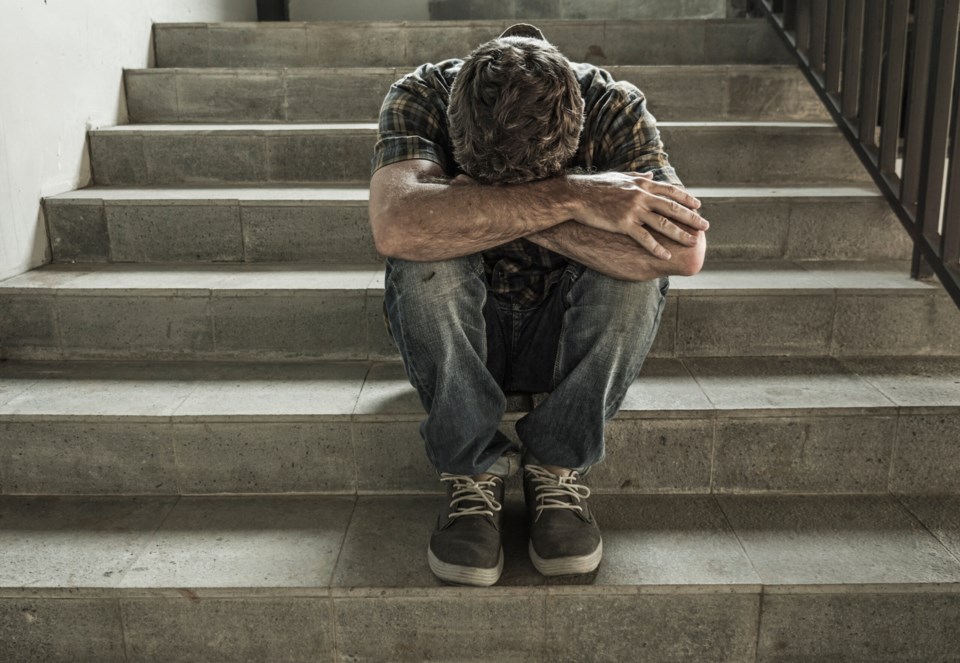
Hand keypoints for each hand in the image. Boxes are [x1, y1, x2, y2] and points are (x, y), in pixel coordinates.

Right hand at [567, 171, 708, 259]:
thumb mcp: (620, 176)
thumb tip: (651, 174)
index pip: (670, 191)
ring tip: (692, 242)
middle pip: (672, 208)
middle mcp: (641, 195)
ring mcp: (633, 209)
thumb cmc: (597, 186)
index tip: (699, 205)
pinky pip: (644, 238)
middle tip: (705, 226)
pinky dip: (656, 247)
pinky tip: (666, 256)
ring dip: (680, 234)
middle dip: (691, 217)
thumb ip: (638, 177)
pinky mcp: (623, 223)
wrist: (577, 195)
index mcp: (642, 184)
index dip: (686, 198)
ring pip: (662, 223)